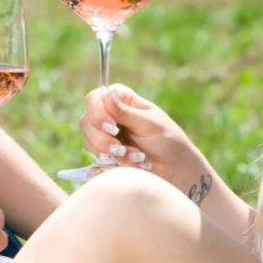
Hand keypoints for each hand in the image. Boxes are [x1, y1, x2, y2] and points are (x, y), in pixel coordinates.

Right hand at [80, 84, 201, 189]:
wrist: (176, 168)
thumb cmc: (168, 140)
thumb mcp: (149, 124)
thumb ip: (125, 112)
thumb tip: (107, 93)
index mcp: (120, 98)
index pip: (95, 98)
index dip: (98, 113)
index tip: (112, 127)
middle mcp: (109, 113)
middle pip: (86, 120)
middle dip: (103, 138)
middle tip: (121, 148)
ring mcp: (105, 133)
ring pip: (89, 140)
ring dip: (111, 152)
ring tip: (136, 157)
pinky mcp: (106, 152)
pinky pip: (97, 157)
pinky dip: (115, 162)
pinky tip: (134, 163)